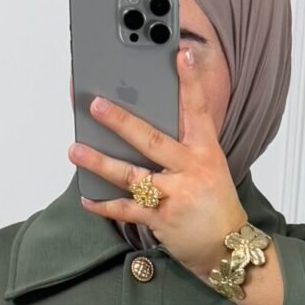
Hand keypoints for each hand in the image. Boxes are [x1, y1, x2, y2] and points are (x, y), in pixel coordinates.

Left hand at [69, 46, 246, 279]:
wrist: (229, 250)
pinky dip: (104, 205)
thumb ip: (182, 148)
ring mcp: (176, 196)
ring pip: (131, 175)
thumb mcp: (209, 169)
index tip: (181, 54)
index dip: (190, 81)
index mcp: (205, 152)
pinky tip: (87, 197)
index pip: (198, 110)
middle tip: (96, 104)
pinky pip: (127, 210)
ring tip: (75, 150)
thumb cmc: (215, 206)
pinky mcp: (163, 220)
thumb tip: (142, 128)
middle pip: (152, 140)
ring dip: (100, 162)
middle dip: (122, 121)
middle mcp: (191, 171)